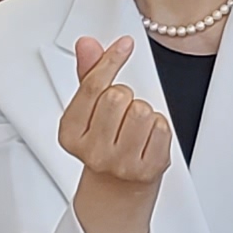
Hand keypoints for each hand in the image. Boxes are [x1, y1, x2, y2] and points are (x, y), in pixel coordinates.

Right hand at [60, 38, 172, 186]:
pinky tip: (146, 138)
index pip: (92, 87)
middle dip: (125, 96)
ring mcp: (121, 163)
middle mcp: (93, 152)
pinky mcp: (148, 169)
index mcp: (71, 134)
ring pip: (143, 110)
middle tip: (121, 112)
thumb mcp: (88, 113)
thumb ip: (88, 76)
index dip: (110, 60)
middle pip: (119, 96)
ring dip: (143, 111)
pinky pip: (162, 127)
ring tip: (134, 126)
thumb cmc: (103, 145)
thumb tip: (87, 44)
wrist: (116, 189)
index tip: (124, 45)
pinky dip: (159, 127)